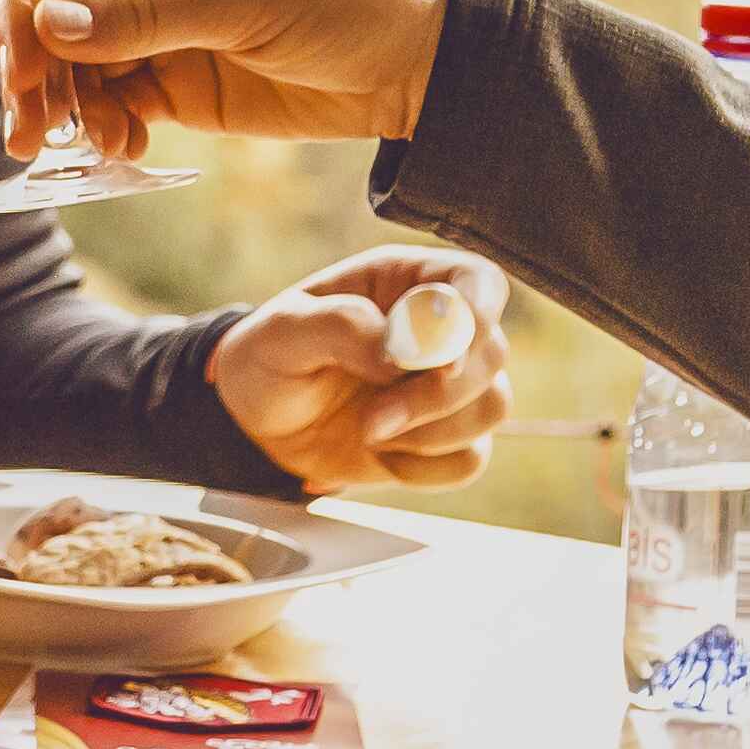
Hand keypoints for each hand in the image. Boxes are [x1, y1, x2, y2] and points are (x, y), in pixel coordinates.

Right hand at [1, 0, 449, 155]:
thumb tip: (48, 21)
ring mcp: (164, 27)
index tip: (17, 68)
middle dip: (38, 71)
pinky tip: (121, 149)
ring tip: (92, 147)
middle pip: (60, 15)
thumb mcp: (247, 0)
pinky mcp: (180, 81)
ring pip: (81, 67)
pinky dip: (108, 129)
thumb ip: (146, 15)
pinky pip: (118, 103)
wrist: (424, 62)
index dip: (29, 7)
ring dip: (70, 109)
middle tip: (28, 131)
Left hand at [209, 247, 512, 492]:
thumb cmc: (269, 358)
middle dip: (437, 394)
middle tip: (373, 419)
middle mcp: (439, 330)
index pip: (479, 281)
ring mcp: (446, 385)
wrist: (256, 424)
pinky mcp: (443, 438)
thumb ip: (342, 325)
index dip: (477, 314)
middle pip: (492, 352)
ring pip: (493, 406)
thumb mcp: (284, 330)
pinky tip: (382, 455)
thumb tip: (399, 352)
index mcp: (408, 282)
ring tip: (368, 431)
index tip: (442, 359)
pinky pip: (471, 458)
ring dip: (431, 432)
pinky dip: (426, 468)